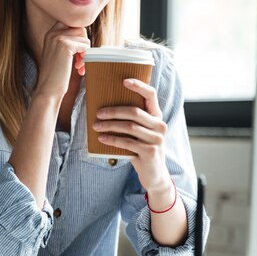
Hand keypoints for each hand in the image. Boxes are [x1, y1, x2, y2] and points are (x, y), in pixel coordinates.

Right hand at [35, 22, 89, 99]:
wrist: (48, 90)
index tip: (78, 53)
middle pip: (80, 28)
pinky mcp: (65, 45)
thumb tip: (84, 34)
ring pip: (84, 37)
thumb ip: (68, 42)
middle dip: (84, 45)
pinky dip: (86, 57)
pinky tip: (79, 68)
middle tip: (81, 60)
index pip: (72, 24)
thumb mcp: (59, 54)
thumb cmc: (56, 75)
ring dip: (86, 52)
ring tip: (80, 65)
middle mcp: (53, 32)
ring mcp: (58, 37)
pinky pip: (85, 45)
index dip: (79, 38)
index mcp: (50, 33)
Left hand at [93, 78, 171, 193]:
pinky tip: (101, 139)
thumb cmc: (142, 149)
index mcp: (157, 116)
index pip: (151, 95)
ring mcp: (156, 139)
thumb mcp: (141, 133)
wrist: (154, 174)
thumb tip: (104, 106)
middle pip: (135, 111)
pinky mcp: (149, 152)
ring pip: (129, 127)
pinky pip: (127, 142)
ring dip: (109, 126)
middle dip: (113, 111)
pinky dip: (112, 140)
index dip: (139, 86)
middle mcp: (160, 125)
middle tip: (98, 112)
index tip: (124, 81)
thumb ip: (132, 120)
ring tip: (96, 126)